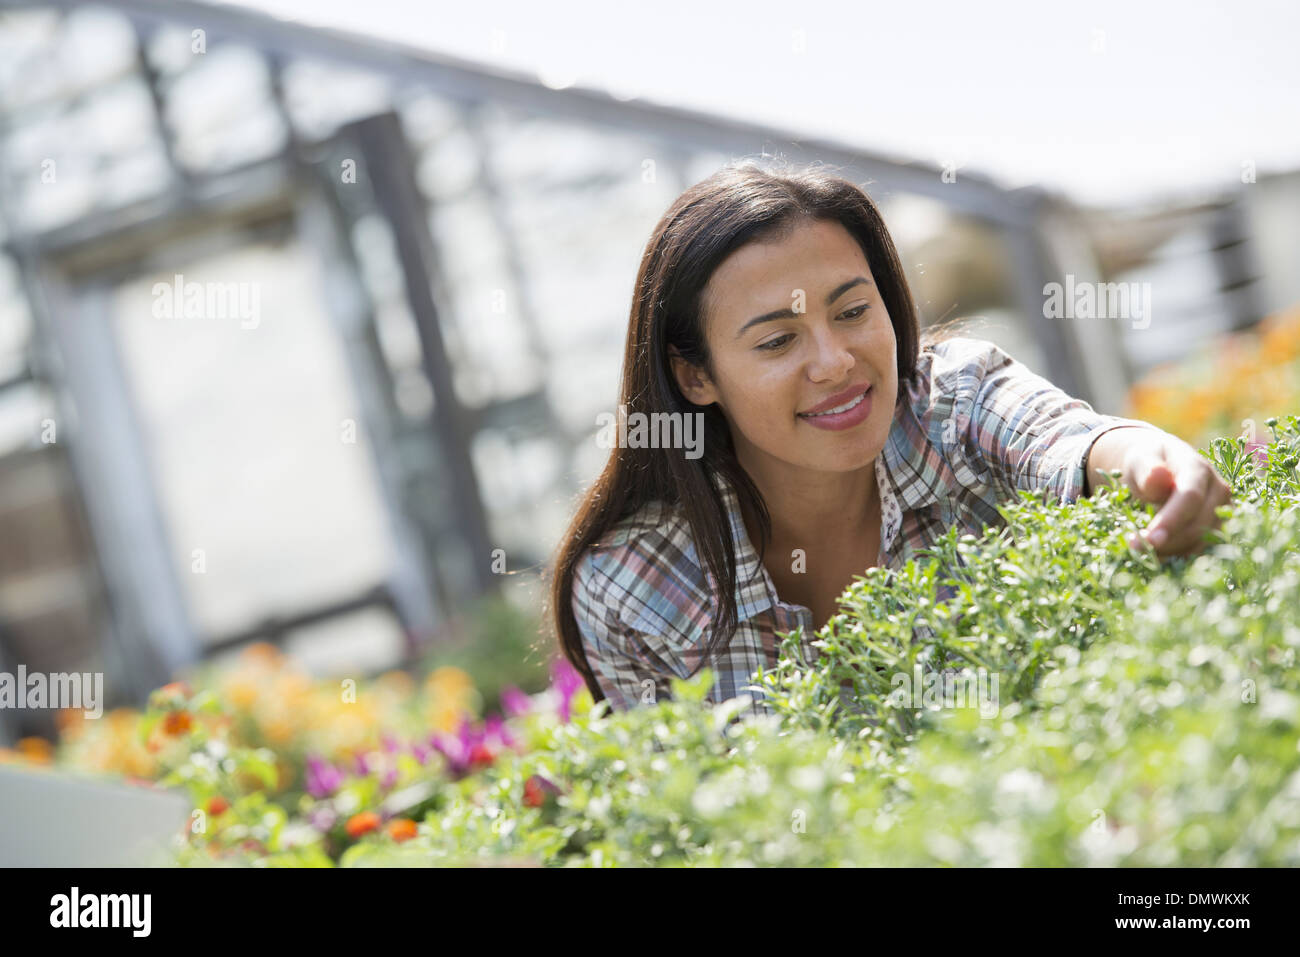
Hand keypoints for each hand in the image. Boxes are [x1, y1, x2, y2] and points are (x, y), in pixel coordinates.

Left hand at [1112, 432, 1232, 556]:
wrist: (1158, 469)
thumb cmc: (1146, 464)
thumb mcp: (1139, 461)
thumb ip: (1147, 470)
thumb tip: (1159, 475)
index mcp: (1198, 468)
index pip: (1191, 497)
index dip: (1172, 520)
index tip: (1150, 540)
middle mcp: (1218, 489)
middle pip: (1200, 523)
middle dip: (1168, 542)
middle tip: (1136, 549)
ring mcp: (1223, 510)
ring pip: (1204, 540)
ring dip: (1173, 551)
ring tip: (1143, 550)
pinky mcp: (1219, 527)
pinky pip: (1203, 548)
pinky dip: (1180, 555)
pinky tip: (1158, 554)